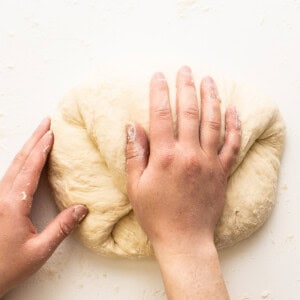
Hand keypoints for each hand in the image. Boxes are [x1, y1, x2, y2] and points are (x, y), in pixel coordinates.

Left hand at [0, 118, 87, 295]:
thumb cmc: (6, 267)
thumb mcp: (38, 250)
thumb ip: (61, 228)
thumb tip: (82, 209)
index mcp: (12, 205)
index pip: (30, 169)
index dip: (42, 149)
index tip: (51, 133)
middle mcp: (2, 197)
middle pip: (20, 161)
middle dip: (33, 139)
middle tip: (44, 122)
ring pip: (13, 165)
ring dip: (27, 148)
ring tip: (38, 135)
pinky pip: (10, 175)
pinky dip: (22, 161)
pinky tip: (27, 160)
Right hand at [126, 66, 240, 298]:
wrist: (184, 239)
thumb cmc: (156, 215)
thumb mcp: (136, 186)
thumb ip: (135, 154)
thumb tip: (132, 126)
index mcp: (165, 157)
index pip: (160, 115)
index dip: (159, 93)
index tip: (158, 76)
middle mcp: (189, 154)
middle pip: (189, 112)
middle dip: (186, 87)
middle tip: (185, 69)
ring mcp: (209, 162)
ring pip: (212, 122)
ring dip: (210, 98)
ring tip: (208, 80)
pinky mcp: (222, 171)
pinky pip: (232, 144)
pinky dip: (234, 125)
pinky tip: (233, 109)